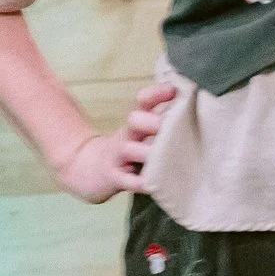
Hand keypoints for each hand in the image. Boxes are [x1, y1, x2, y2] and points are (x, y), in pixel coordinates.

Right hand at [54, 81, 174, 203]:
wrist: (87, 170)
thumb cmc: (126, 151)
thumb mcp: (140, 132)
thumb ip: (160, 119)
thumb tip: (187, 101)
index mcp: (136, 124)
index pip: (144, 102)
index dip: (155, 95)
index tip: (172, 90)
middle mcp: (127, 136)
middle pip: (136, 122)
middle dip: (153, 122)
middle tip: (173, 127)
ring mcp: (118, 157)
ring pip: (130, 150)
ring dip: (149, 152)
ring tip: (168, 157)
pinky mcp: (114, 178)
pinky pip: (127, 181)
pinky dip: (140, 183)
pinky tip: (154, 185)